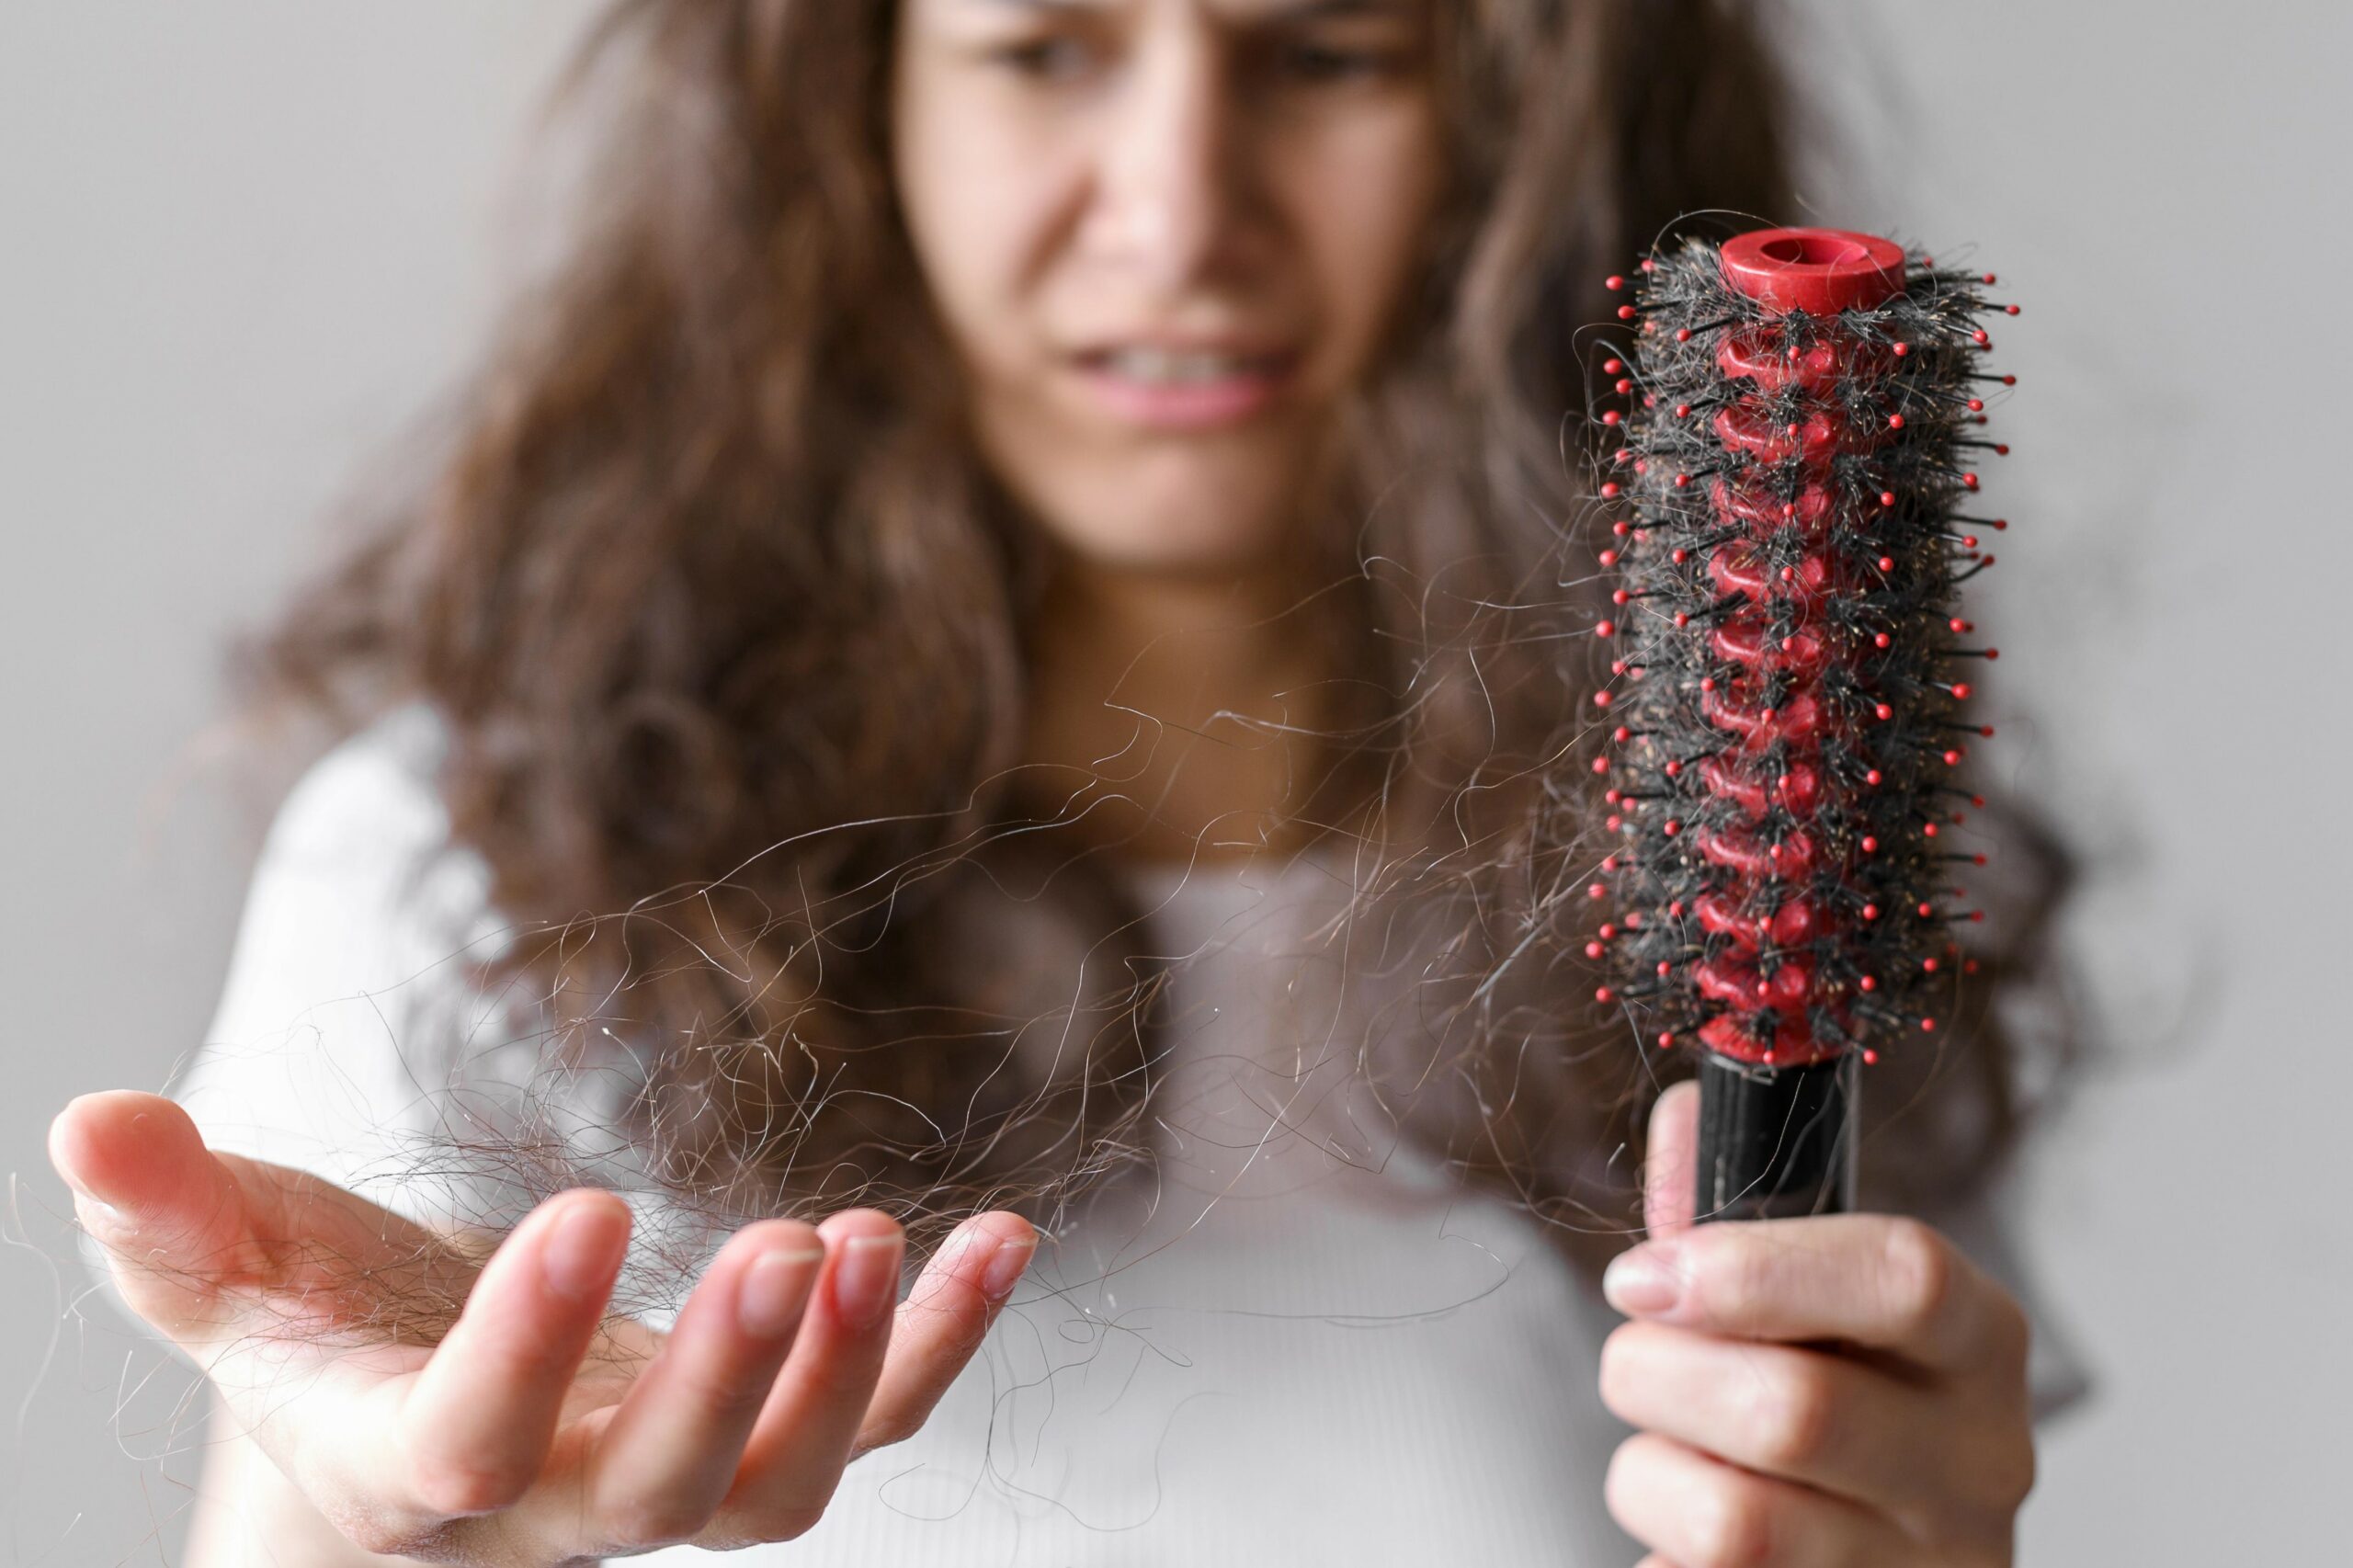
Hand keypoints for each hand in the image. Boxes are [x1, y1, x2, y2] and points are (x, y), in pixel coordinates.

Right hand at [50, 1090, 1034, 1562]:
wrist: (410, 1421)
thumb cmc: (314, 1336)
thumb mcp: (226, 1273)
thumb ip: (166, 1217)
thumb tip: (89, 1121)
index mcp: (410, 1467)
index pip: (467, 1443)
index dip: (526, 1348)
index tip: (587, 1207)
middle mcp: (555, 1502)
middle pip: (660, 1492)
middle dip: (729, 1381)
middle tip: (791, 1249)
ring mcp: (673, 1478)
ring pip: (780, 1487)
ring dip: (852, 1374)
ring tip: (882, 1239)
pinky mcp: (760, 1429)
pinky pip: (875, 1418)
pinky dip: (942, 1342)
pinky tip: (1001, 1237)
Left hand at [1596, 1080, 2035, 1567]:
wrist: (1873, 1557)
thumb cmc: (1829, 1404)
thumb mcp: (1805, 1299)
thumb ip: (1735, 1209)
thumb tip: (1683, 1111)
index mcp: (1979, 1342)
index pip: (1903, 1278)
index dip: (1752, 1270)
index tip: (1643, 1273)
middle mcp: (1979, 1465)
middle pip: (1794, 1411)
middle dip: (1659, 1375)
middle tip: (1634, 1365)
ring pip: (1735, 1522)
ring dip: (1649, 1474)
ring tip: (1667, 1455)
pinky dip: (1659, 1551)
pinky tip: (1688, 1533)